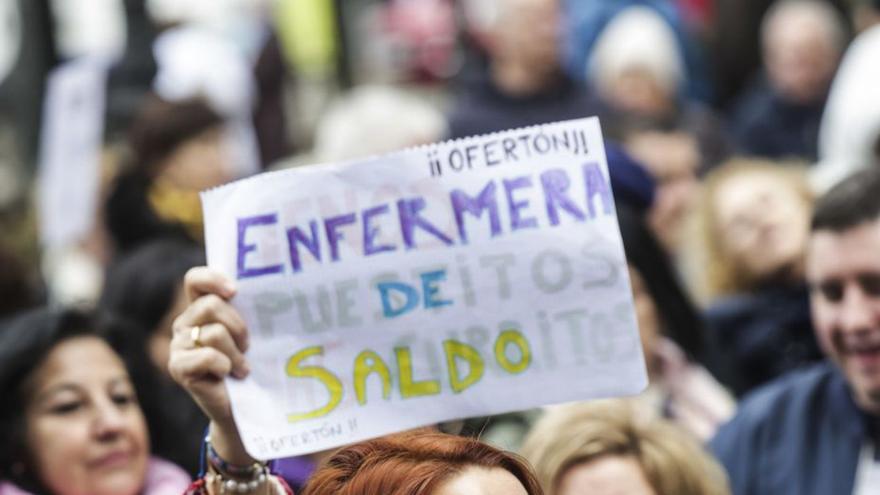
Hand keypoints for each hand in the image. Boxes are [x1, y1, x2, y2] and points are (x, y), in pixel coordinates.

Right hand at [169, 267, 253, 462]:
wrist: (242, 406)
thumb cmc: (249, 364)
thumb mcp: (249, 334)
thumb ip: (246, 311)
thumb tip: (268, 291)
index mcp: (199, 309)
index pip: (194, 280)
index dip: (212, 279)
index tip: (235, 291)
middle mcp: (184, 323)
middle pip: (211, 305)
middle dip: (238, 326)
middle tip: (247, 346)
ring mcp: (177, 345)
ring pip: (214, 333)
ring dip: (236, 353)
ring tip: (241, 367)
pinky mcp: (177, 367)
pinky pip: (208, 356)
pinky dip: (224, 366)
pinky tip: (226, 376)